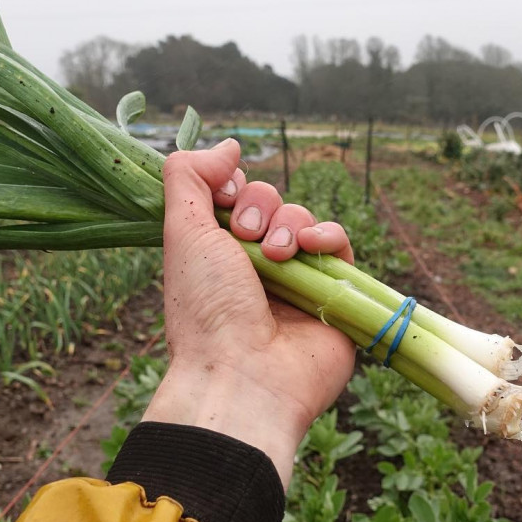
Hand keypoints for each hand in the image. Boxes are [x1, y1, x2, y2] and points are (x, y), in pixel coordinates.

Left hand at [141, 139, 355, 486]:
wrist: (244, 374)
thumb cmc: (205, 308)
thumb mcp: (182, 232)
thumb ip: (190, 177)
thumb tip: (229, 146)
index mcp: (215, 254)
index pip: (234, 197)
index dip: (233, 188)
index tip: (224, 198)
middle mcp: (254, 265)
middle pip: (270, 202)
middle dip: (259, 206)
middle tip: (246, 238)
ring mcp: (295, 280)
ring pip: (303, 219)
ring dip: (289, 223)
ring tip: (276, 255)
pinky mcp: (332, 294)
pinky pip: (340, 245)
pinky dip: (328, 235)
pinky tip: (311, 247)